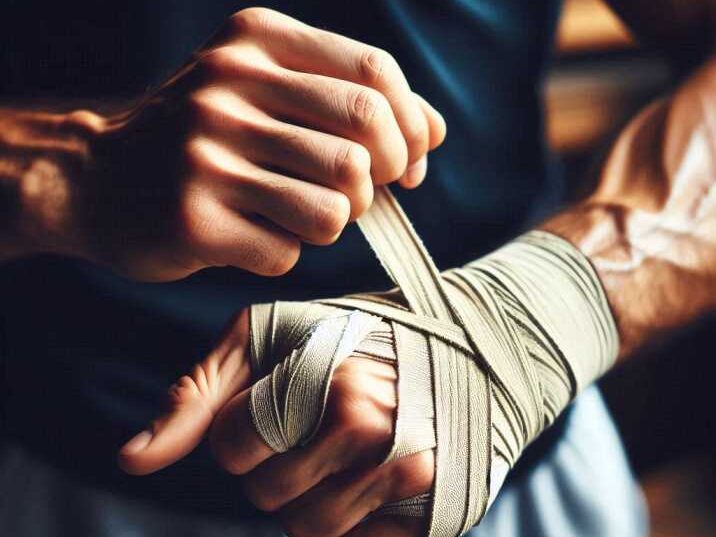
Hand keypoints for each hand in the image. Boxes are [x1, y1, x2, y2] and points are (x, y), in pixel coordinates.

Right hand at [4, 7, 444, 279]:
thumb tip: (432, 132)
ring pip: (337, 206)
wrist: (97, 177)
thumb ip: (350, 100)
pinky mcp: (194, 220)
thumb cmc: (202, 137)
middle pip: (364, 138)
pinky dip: (284, 251)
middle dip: (381, 178)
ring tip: (301, 215)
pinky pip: (287, 251)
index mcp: (255, 42)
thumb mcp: (266, 92)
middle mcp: (228, 88)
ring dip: (335, 222)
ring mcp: (206, 155)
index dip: (409, 126)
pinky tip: (251, 236)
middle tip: (359, 194)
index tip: (407, 163)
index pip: (375, 74)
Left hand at [119, 309, 434, 536]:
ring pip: (307, 530)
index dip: (238, 430)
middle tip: (311, 425)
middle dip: (272, 465)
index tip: (270, 405)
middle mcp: (372, 428)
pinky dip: (351, 518)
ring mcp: (410, 473)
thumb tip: (130, 461)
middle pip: (266, 495)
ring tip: (338, 449)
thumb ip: (196, 397)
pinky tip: (369, 474)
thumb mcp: (262, 341)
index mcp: (325, 379)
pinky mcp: (437, 508)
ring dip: (308, 496)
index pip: (230, 449)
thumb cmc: (344, 339)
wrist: (452, 346)